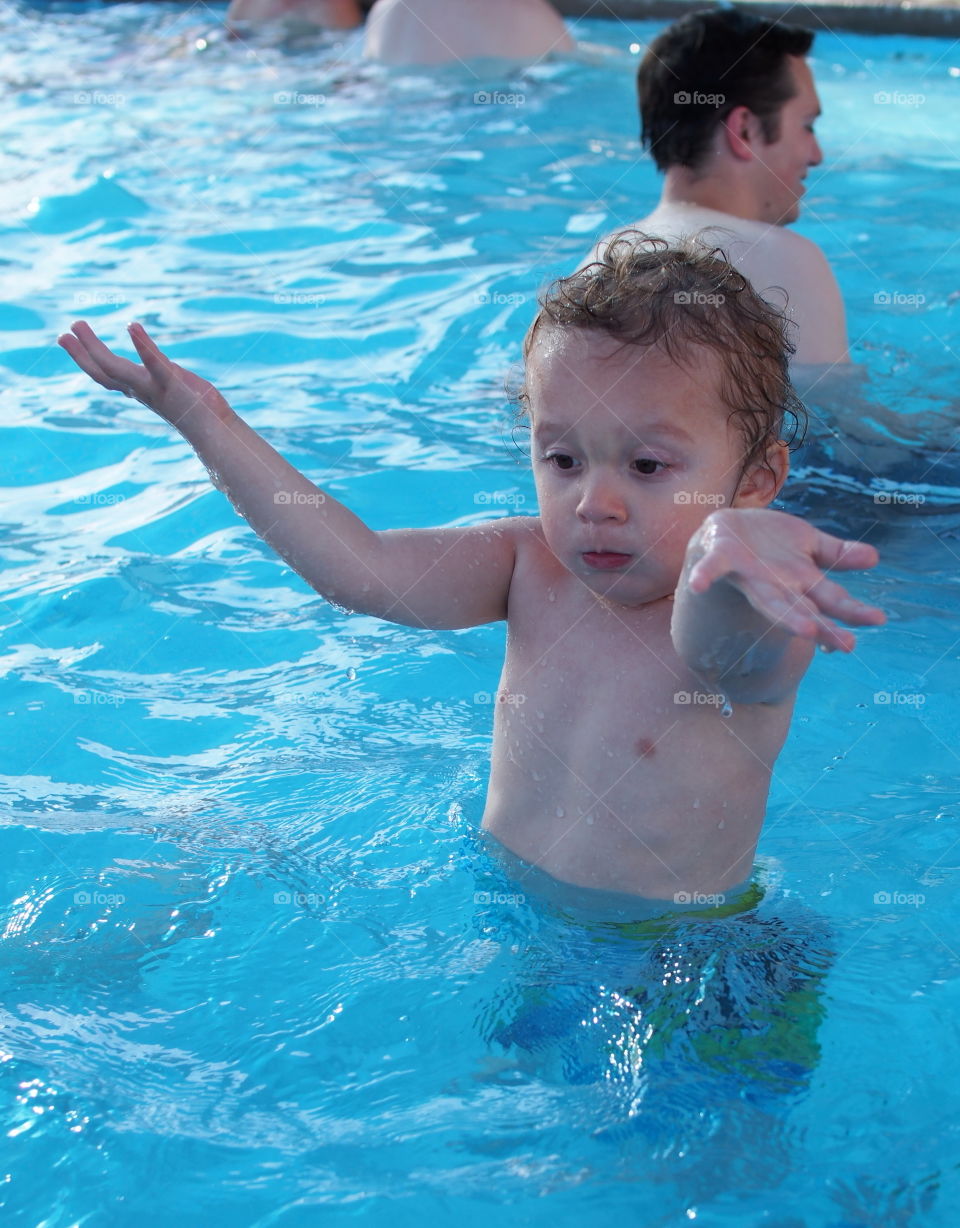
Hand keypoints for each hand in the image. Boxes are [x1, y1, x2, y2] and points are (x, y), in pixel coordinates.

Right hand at [58, 321, 233, 431]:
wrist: (219, 434)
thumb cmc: (201, 413)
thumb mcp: (174, 390)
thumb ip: (162, 379)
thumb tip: (160, 370)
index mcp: (141, 390)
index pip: (107, 374)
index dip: (86, 359)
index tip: (68, 339)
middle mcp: (142, 391)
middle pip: (103, 373)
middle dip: (81, 354)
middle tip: (63, 333)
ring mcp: (155, 389)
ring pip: (116, 369)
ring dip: (94, 347)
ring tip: (79, 324)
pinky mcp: (173, 384)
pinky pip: (154, 364)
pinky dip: (142, 345)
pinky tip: (132, 325)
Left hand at [686, 508, 884, 652]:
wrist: (724, 529)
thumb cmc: (769, 544)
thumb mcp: (806, 543)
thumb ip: (836, 554)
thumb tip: (873, 558)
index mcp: (799, 581)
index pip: (830, 599)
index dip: (851, 611)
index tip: (876, 621)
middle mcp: (776, 585)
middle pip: (802, 609)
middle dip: (823, 627)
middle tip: (847, 646)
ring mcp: (749, 576)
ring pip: (767, 599)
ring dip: (784, 615)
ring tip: (805, 630)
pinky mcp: (721, 558)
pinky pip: (711, 568)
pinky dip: (704, 576)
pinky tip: (697, 586)